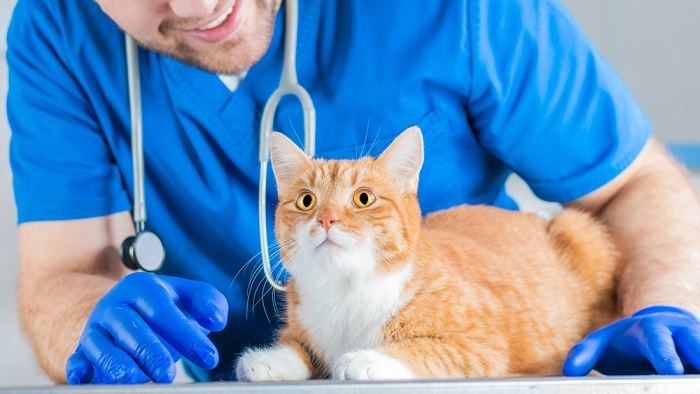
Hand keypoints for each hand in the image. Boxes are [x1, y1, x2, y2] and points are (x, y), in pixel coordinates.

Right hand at [65, 272, 227, 383]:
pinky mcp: (83, 350)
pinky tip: (84, 377)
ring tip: (136, 380)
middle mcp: (115, 306)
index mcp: (142, 288)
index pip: (163, 310)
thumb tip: (215, 320)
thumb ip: (209, 302)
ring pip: (101, 345)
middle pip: (129, 327)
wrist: (126, 311)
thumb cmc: (167, 308)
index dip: (186, 334)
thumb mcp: (190, 297)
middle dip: (149, 352)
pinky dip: (77, 369)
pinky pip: (75, 359)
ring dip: (116, 364)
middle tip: (168, 374)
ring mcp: (97, 328)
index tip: (208, 356)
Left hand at [563, 305, 699, 374]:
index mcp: (651, 329)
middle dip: (697, 357)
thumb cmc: (623, 340)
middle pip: (695, 344)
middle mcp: (680, 333)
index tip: (671, 370)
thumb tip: (569, 371)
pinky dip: (699, 376)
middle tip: (694, 380)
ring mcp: (697, 341)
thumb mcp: (602, 342)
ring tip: (695, 382)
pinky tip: (694, 384)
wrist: (655, 327)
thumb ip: (585, 353)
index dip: (665, 355)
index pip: (659, 341)